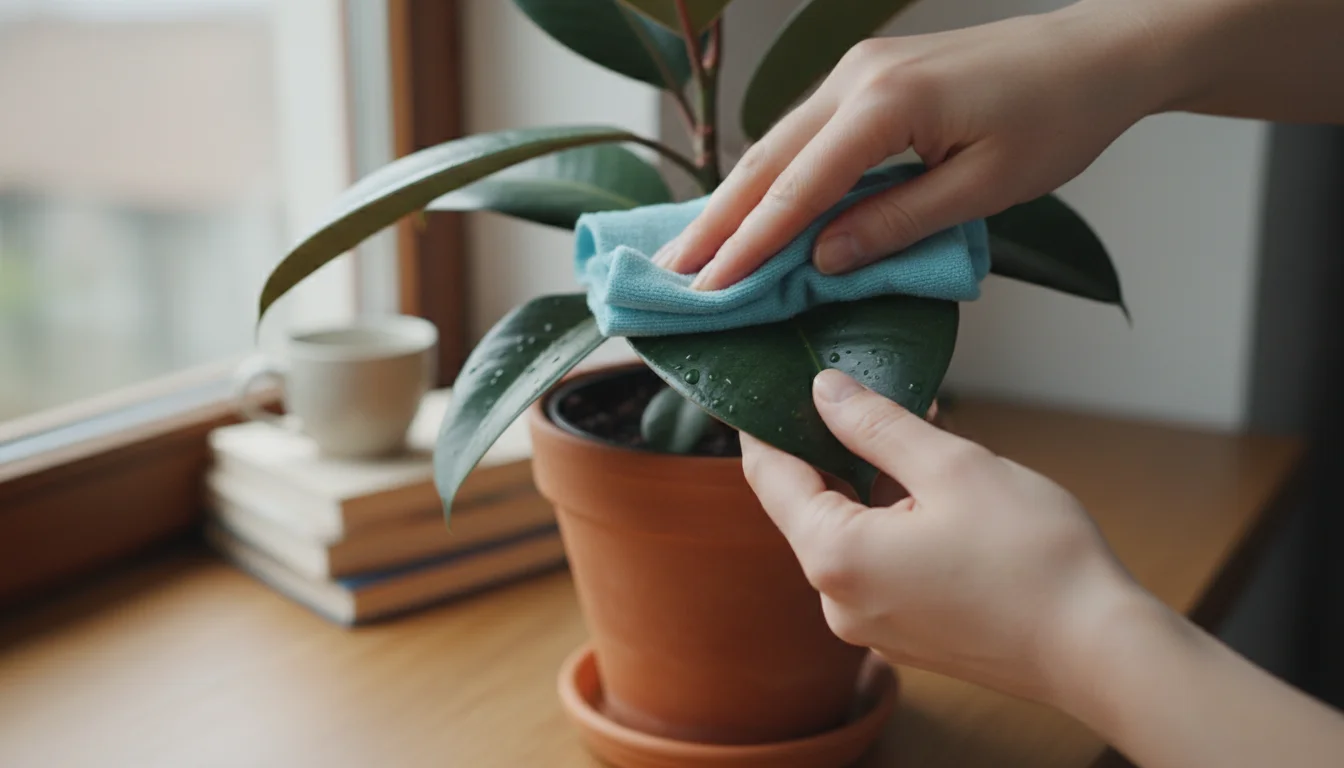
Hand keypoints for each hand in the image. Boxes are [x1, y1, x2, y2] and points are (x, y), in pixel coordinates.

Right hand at [655, 2, 1169, 289]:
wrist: (1096, 52)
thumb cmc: (1057, 120)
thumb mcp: (984, 189)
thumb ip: (897, 224)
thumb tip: (822, 260)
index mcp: (885, 105)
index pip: (797, 188)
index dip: (748, 245)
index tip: (708, 290)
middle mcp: (856, 78)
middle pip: (766, 159)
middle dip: (716, 220)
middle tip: (671, 273)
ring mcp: (858, 70)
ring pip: (777, 143)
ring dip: (735, 198)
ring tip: (695, 248)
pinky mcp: (870, 75)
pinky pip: (804, 133)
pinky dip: (772, 176)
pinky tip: (751, 207)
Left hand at [741, 369, 1140, 704]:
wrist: (1099, 650)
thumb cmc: (1033, 558)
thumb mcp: (951, 466)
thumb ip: (876, 425)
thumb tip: (825, 391)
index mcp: (834, 555)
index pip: (770, 476)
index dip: (765, 424)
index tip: (768, 383)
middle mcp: (837, 600)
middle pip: (807, 505)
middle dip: (831, 448)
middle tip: (859, 394)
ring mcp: (869, 626)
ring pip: (847, 533)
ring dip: (869, 484)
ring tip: (916, 436)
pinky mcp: (903, 635)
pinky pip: (877, 565)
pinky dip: (892, 522)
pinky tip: (934, 491)